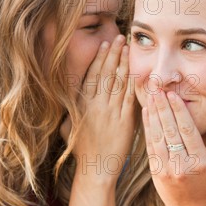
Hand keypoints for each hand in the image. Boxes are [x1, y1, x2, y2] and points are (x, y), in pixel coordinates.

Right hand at [67, 35, 135, 182]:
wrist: (96, 167)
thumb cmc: (81, 149)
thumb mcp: (68, 126)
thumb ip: (71, 109)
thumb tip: (69, 96)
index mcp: (82, 104)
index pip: (92, 75)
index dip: (99, 59)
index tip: (105, 45)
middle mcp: (96, 105)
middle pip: (106, 73)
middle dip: (113, 53)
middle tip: (120, 38)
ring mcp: (111, 112)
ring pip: (118, 81)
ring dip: (124, 62)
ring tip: (128, 48)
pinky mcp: (124, 121)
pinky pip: (129, 97)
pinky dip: (133, 82)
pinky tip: (137, 70)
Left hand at [142, 90, 205, 205]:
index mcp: (200, 162)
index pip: (187, 131)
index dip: (179, 111)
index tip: (173, 95)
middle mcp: (182, 165)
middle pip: (171, 130)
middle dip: (163, 107)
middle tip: (158, 89)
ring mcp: (167, 170)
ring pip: (158, 136)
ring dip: (153, 114)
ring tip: (151, 96)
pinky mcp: (156, 173)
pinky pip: (151, 146)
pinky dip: (148, 129)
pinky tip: (146, 114)